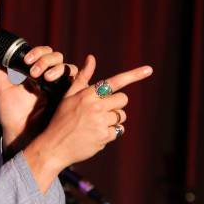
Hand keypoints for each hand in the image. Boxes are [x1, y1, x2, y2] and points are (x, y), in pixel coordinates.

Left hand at [0, 46, 76, 152]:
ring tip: (45, 78)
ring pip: (66, 66)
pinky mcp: (67, 95)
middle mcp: (48, 77)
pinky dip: (68, 75)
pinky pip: (76, 80)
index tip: (26, 60)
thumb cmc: (10, 113)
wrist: (20, 132)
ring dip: (56, 67)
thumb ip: (0, 70)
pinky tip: (53, 80)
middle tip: (33, 72)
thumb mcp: (2, 88)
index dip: (37, 52)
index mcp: (35, 73)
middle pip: (56, 57)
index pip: (42, 53)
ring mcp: (59, 86)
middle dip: (45, 60)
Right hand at [24, 55, 152, 186]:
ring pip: (122, 116)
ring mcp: (100, 122)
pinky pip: (118, 130)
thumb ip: (82, 78)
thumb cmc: (61, 120)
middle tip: (102, 111)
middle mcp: (95, 106)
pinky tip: (96, 134)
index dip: (133, 75)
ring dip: (114, 119)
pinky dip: (111, 132)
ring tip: (97, 124)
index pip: (114, 82)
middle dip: (116, 104)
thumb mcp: (68, 97)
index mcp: (87, 94)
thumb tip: (91, 57)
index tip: (149, 69)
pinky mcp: (104, 136)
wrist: (54, 146)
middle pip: (123, 100)